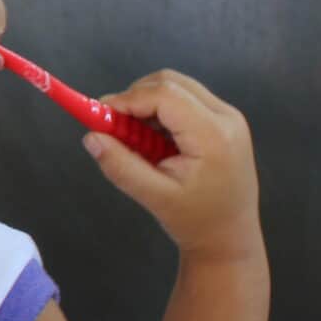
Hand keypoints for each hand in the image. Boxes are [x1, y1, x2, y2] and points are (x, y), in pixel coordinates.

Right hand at [85, 71, 259, 260]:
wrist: (229, 239)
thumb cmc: (195, 221)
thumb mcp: (154, 197)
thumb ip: (121, 166)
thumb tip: (91, 138)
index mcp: (213, 136)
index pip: (164, 95)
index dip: (128, 99)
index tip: (101, 115)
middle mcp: (226, 117)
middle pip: (171, 82)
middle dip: (136, 97)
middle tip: (115, 126)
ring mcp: (229, 117)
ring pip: (178, 86)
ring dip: (149, 102)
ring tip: (136, 137)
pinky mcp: (225, 121)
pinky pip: (187, 98)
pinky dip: (162, 110)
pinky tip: (155, 139)